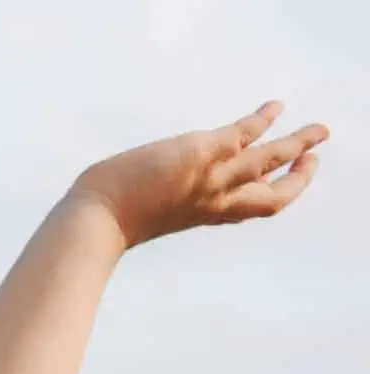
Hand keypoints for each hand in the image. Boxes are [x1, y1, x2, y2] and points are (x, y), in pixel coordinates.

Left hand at [71, 101, 328, 248]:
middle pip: (275, 193)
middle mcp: (215, 200)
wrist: (95, 223)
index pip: (251, 210)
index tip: (285, 183)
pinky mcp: (198, 154)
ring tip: (321, 130)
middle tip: (315, 157)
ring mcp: (211, 178)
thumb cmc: (104, 223)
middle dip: (300, 177)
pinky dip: (262, 119)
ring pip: (270, 160)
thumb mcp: (143, 215)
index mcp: (204, 215)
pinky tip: (274, 106)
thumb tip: (141, 206)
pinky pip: (242, 133)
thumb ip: (158, 207)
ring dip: (299, 144)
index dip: (274, 196)